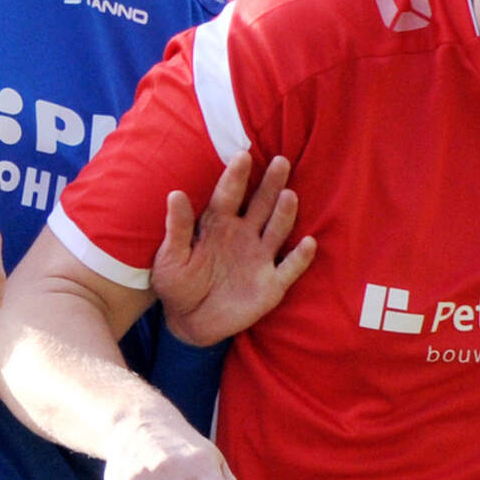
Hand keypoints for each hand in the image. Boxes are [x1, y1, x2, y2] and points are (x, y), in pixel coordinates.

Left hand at [154, 151, 317, 347]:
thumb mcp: (171, 258)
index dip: (235, 177)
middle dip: (270, 184)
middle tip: (280, 161)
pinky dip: (299, 257)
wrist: (189, 323)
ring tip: (289, 196)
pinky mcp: (271, 284)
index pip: (228, 195)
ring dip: (284, 213)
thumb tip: (175, 194)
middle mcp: (243, 234)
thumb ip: (177, 228)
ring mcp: (260, 257)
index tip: (242, 156)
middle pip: (260, 204)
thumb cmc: (177, 284)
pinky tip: (308, 243)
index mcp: (217, 224)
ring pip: (277, 229)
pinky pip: (289, 268)